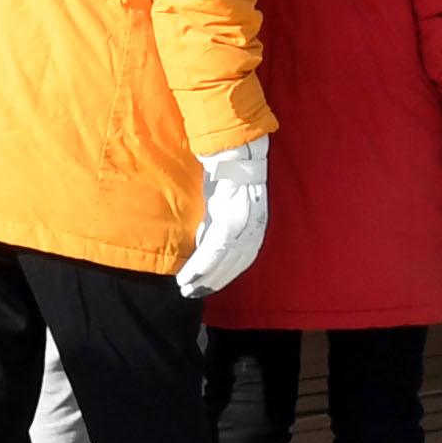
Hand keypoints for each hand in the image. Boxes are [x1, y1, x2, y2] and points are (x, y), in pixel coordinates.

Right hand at [176, 137, 270, 297]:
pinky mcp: (229, 219)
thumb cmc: (227, 173)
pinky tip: (188, 276)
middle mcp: (253, 228)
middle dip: (213, 282)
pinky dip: (199, 265)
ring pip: (222, 261)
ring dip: (202, 278)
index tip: (209, 287)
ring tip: (185, 289)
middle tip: (193, 294)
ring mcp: (243, 224)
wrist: (232, 148)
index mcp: (256, 225)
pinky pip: (213, 250)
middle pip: (234, 265)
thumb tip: (204, 245)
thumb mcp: (223, 204)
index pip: (242, 260)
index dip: (225, 276)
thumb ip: (217, 225)